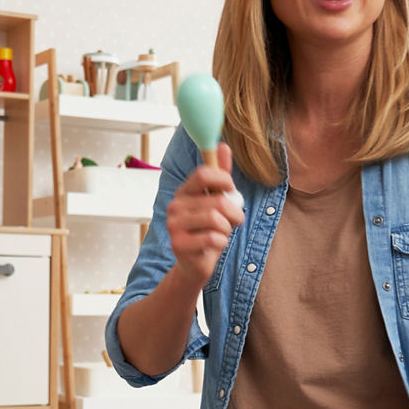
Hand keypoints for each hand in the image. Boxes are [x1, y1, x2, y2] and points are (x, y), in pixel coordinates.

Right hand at [166, 143, 243, 287]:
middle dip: (234, 213)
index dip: (224, 181)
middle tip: (233, 221)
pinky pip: (213, 238)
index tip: (230, 191)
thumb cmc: (208, 230)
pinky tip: (215, 245)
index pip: (203, 174)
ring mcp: (174, 225)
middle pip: (217, 200)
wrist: (195, 263)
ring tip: (222, 233)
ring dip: (227, 229)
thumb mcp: (217, 200)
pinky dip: (222, 243)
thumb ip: (220, 175)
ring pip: (216, 220)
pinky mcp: (178, 244)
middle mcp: (175, 206)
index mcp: (184, 192)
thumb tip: (222, 145)